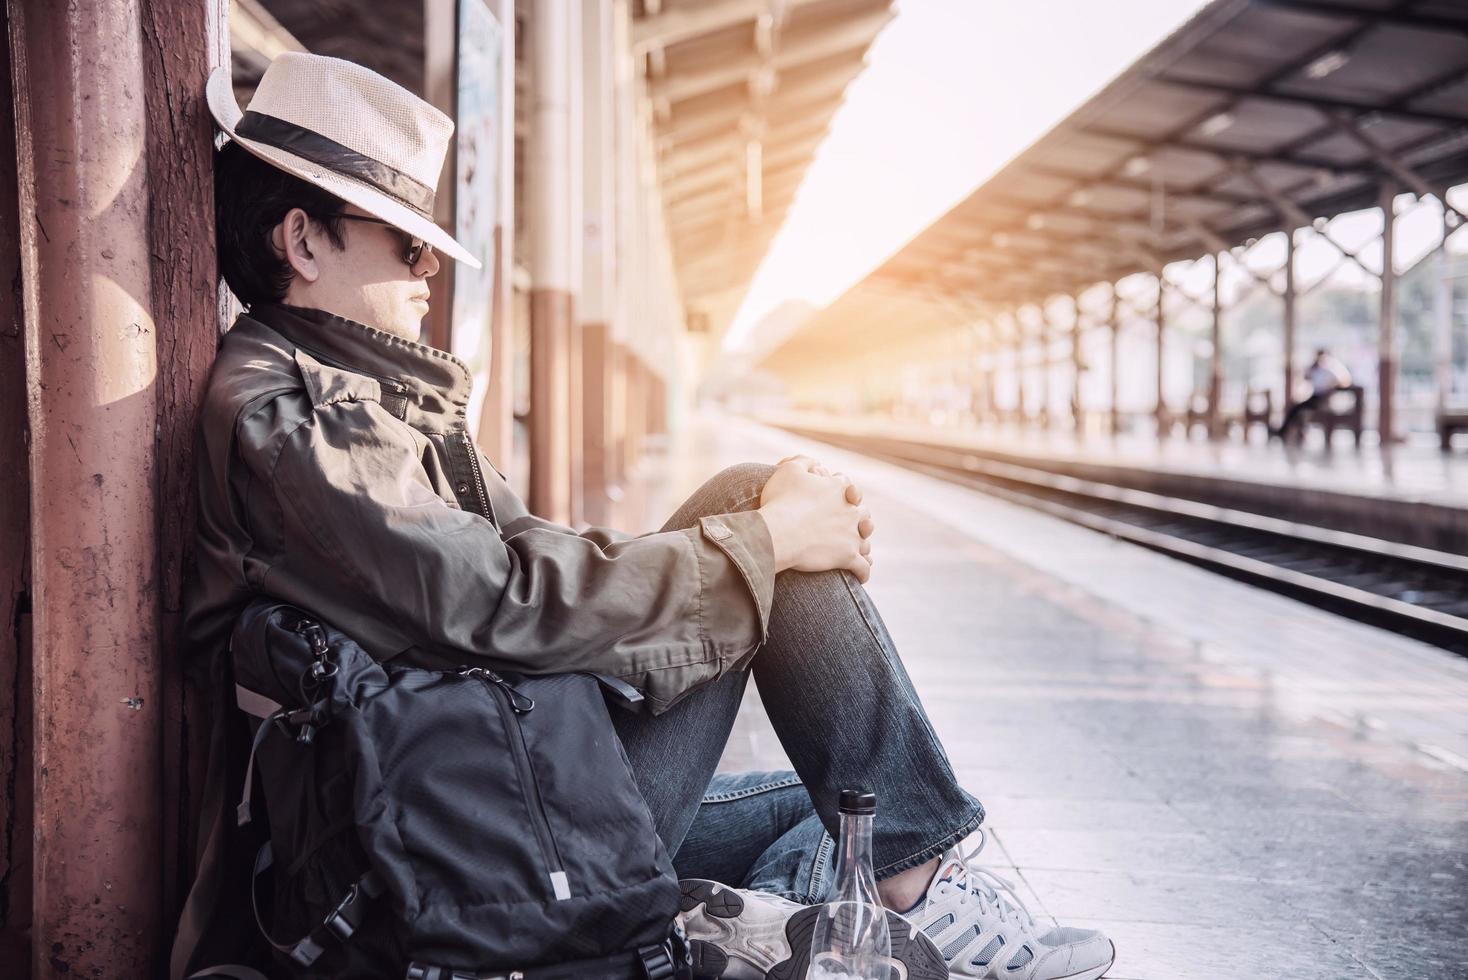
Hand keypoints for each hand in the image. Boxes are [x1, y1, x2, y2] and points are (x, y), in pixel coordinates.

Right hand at [759, 457, 874, 582]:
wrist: (777, 532)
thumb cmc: (780, 501)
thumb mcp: (789, 471)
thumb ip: (804, 462)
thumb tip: (815, 463)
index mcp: (839, 489)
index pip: (849, 488)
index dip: (843, 493)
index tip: (837, 498)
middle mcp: (851, 511)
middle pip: (863, 515)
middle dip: (858, 520)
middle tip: (849, 526)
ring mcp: (852, 535)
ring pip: (865, 542)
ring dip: (861, 546)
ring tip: (856, 552)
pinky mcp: (848, 557)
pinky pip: (863, 567)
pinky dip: (862, 572)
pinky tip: (859, 576)